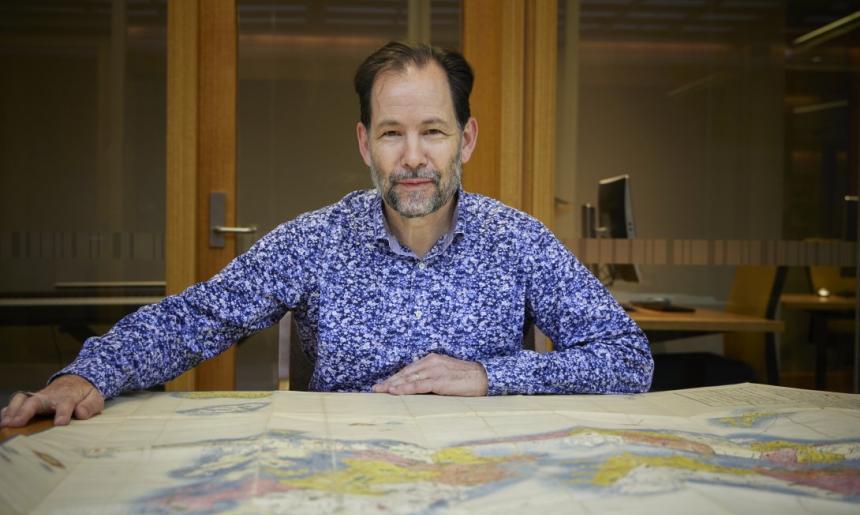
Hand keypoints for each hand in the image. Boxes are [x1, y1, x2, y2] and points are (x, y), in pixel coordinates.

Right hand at [0, 375, 103, 427]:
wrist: (77, 381)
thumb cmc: (85, 394)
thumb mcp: (95, 399)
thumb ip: (89, 406)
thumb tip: (81, 413)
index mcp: (69, 397)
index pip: (66, 404)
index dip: (63, 413)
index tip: (60, 423)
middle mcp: (51, 396)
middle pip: (36, 400)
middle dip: (25, 411)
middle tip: (15, 424)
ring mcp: (38, 397)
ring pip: (22, 399)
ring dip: (12, 410)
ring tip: (4, 424)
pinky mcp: (31, 400)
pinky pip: (17, 402)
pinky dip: (8, 410)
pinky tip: (2, 421)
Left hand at [372, 353, 487, 395]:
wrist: (484, 378)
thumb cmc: (465, 379)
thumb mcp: (446, 375)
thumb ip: (432, 379)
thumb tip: (417, 390)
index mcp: (432, 360)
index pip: (409, 369)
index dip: (395, 377)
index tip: (383, 384)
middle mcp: (431, 362)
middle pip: (405, 373)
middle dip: (390, 381)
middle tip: (375, 389)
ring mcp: (435, 370)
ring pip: (409, 378)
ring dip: (393, 385)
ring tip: (381, 391)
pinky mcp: (440, 380)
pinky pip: (419, 385)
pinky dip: (405, 388)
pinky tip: (395, 391)